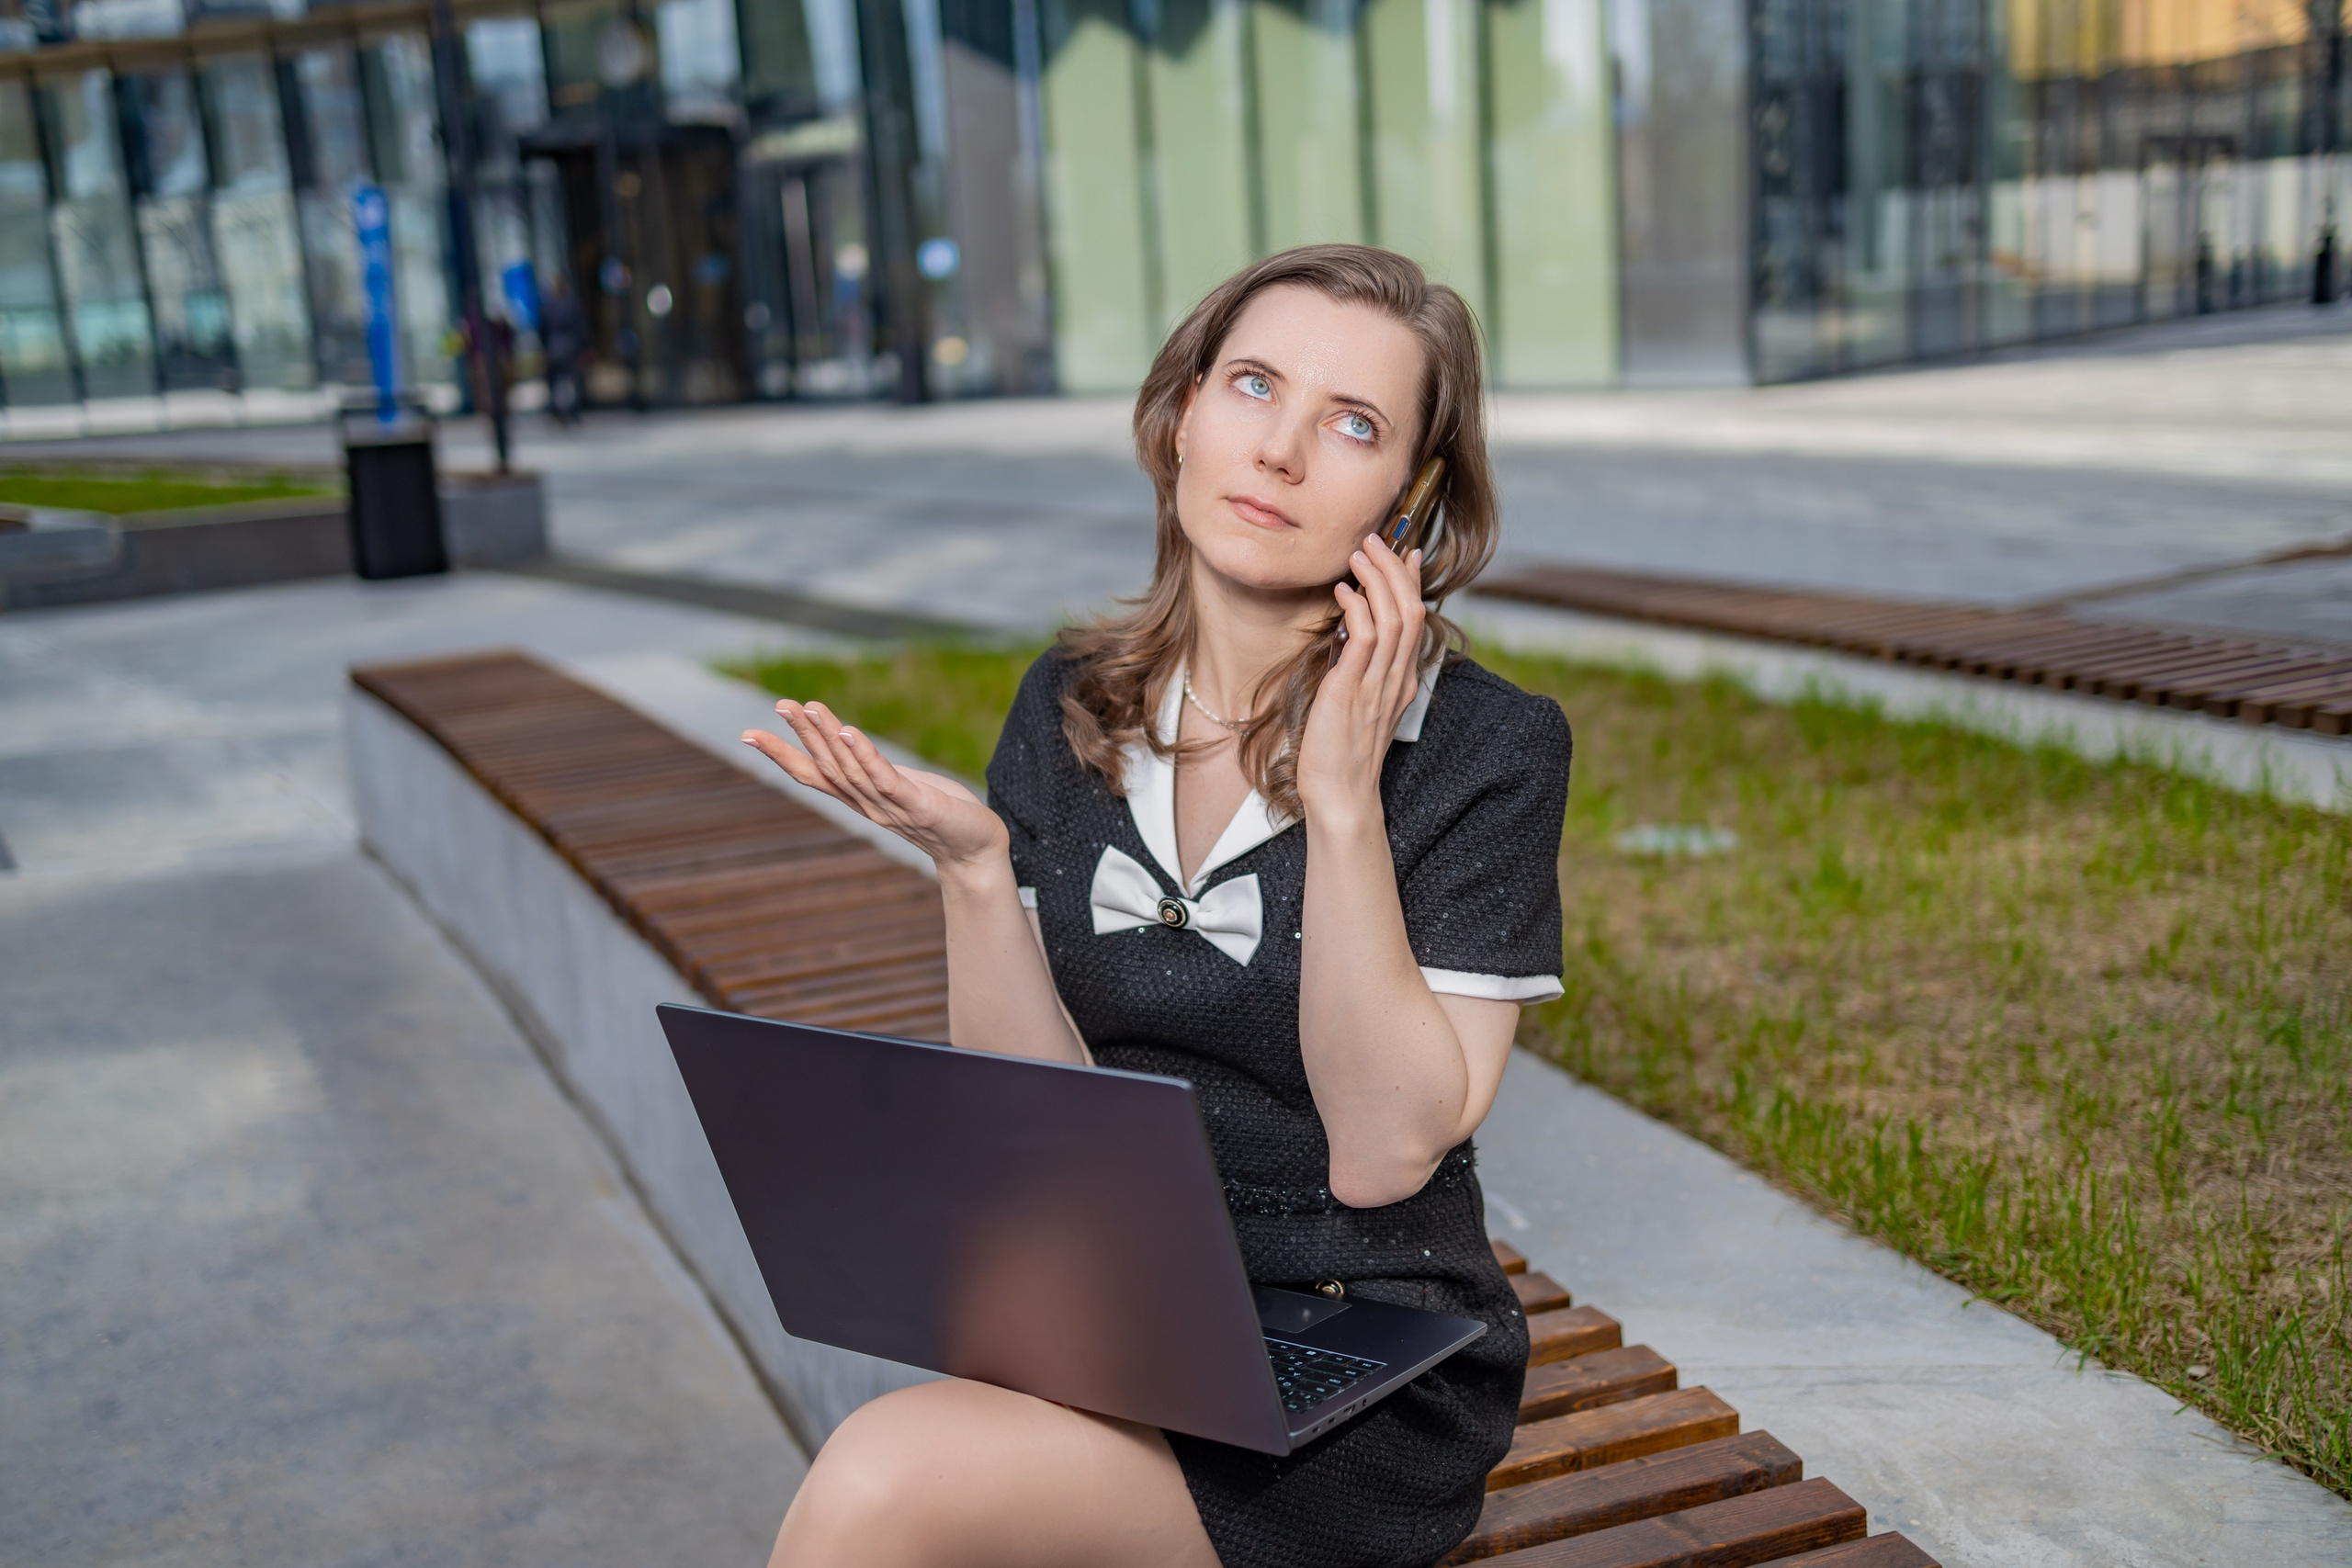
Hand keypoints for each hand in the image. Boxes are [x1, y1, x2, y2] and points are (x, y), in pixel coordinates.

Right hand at [743, 700, 1008, 873]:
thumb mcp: (899, 786)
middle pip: (826, 766)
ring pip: (851, 769)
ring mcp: (891, 807)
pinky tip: (850, 733)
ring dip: (828, 737)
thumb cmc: (940, 814)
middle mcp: (867, 804)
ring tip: (808, 708)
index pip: (813, 773)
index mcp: (860, 798)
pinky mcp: (918, 806)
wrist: (977, 850)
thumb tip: (849, 743)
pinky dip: (866, 756)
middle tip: (779, 705)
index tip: (748, 734)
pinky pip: (886, 779)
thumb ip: (873, 769)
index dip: (781, 754)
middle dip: (801, 736)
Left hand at [1296, 538, 1424, 820]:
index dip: (1412, 583)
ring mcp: (1377, 685)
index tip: (1405, 552)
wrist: (1340, 797)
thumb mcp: (1355, 704)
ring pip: (1393, 618)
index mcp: (1401, 681)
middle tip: (1374, 541)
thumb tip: (1348, 633)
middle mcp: (1396, 679)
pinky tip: (1344, 592)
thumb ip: (1358, 670)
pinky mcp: (1352, 692)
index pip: (1416, 620)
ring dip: (1377, 579)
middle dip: (1394, 569)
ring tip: (1358, 554)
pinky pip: (1365, 639)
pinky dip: (1357, 608)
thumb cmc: (1340, 754)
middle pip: (1410, 610)